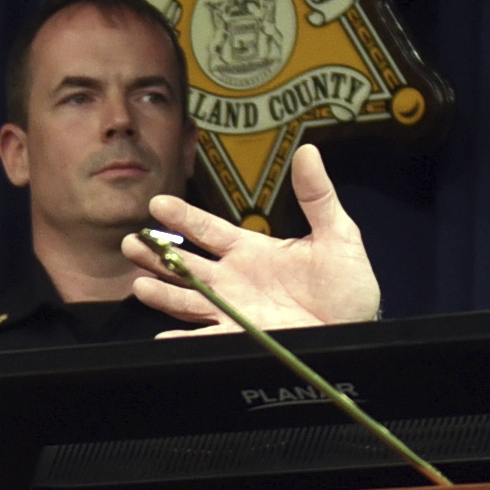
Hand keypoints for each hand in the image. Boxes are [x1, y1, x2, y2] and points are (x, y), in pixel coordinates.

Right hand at [121, 143, 382, 333]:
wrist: (357, 330)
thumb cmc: (347, 286)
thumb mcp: (337, 235)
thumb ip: (318, 196)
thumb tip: (309, 151)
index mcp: (250, 251)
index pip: (207, 230)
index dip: (182, 217)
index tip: (158, 204)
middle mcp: (233, 279)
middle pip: (185, 264)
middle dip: (157, 254)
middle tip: (132, 242)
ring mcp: (233, 309)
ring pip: (187, 299)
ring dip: (162, 292)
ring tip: (139, 283)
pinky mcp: (241, 337)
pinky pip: (205, 339)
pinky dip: (183, 339)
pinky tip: (163, 337)